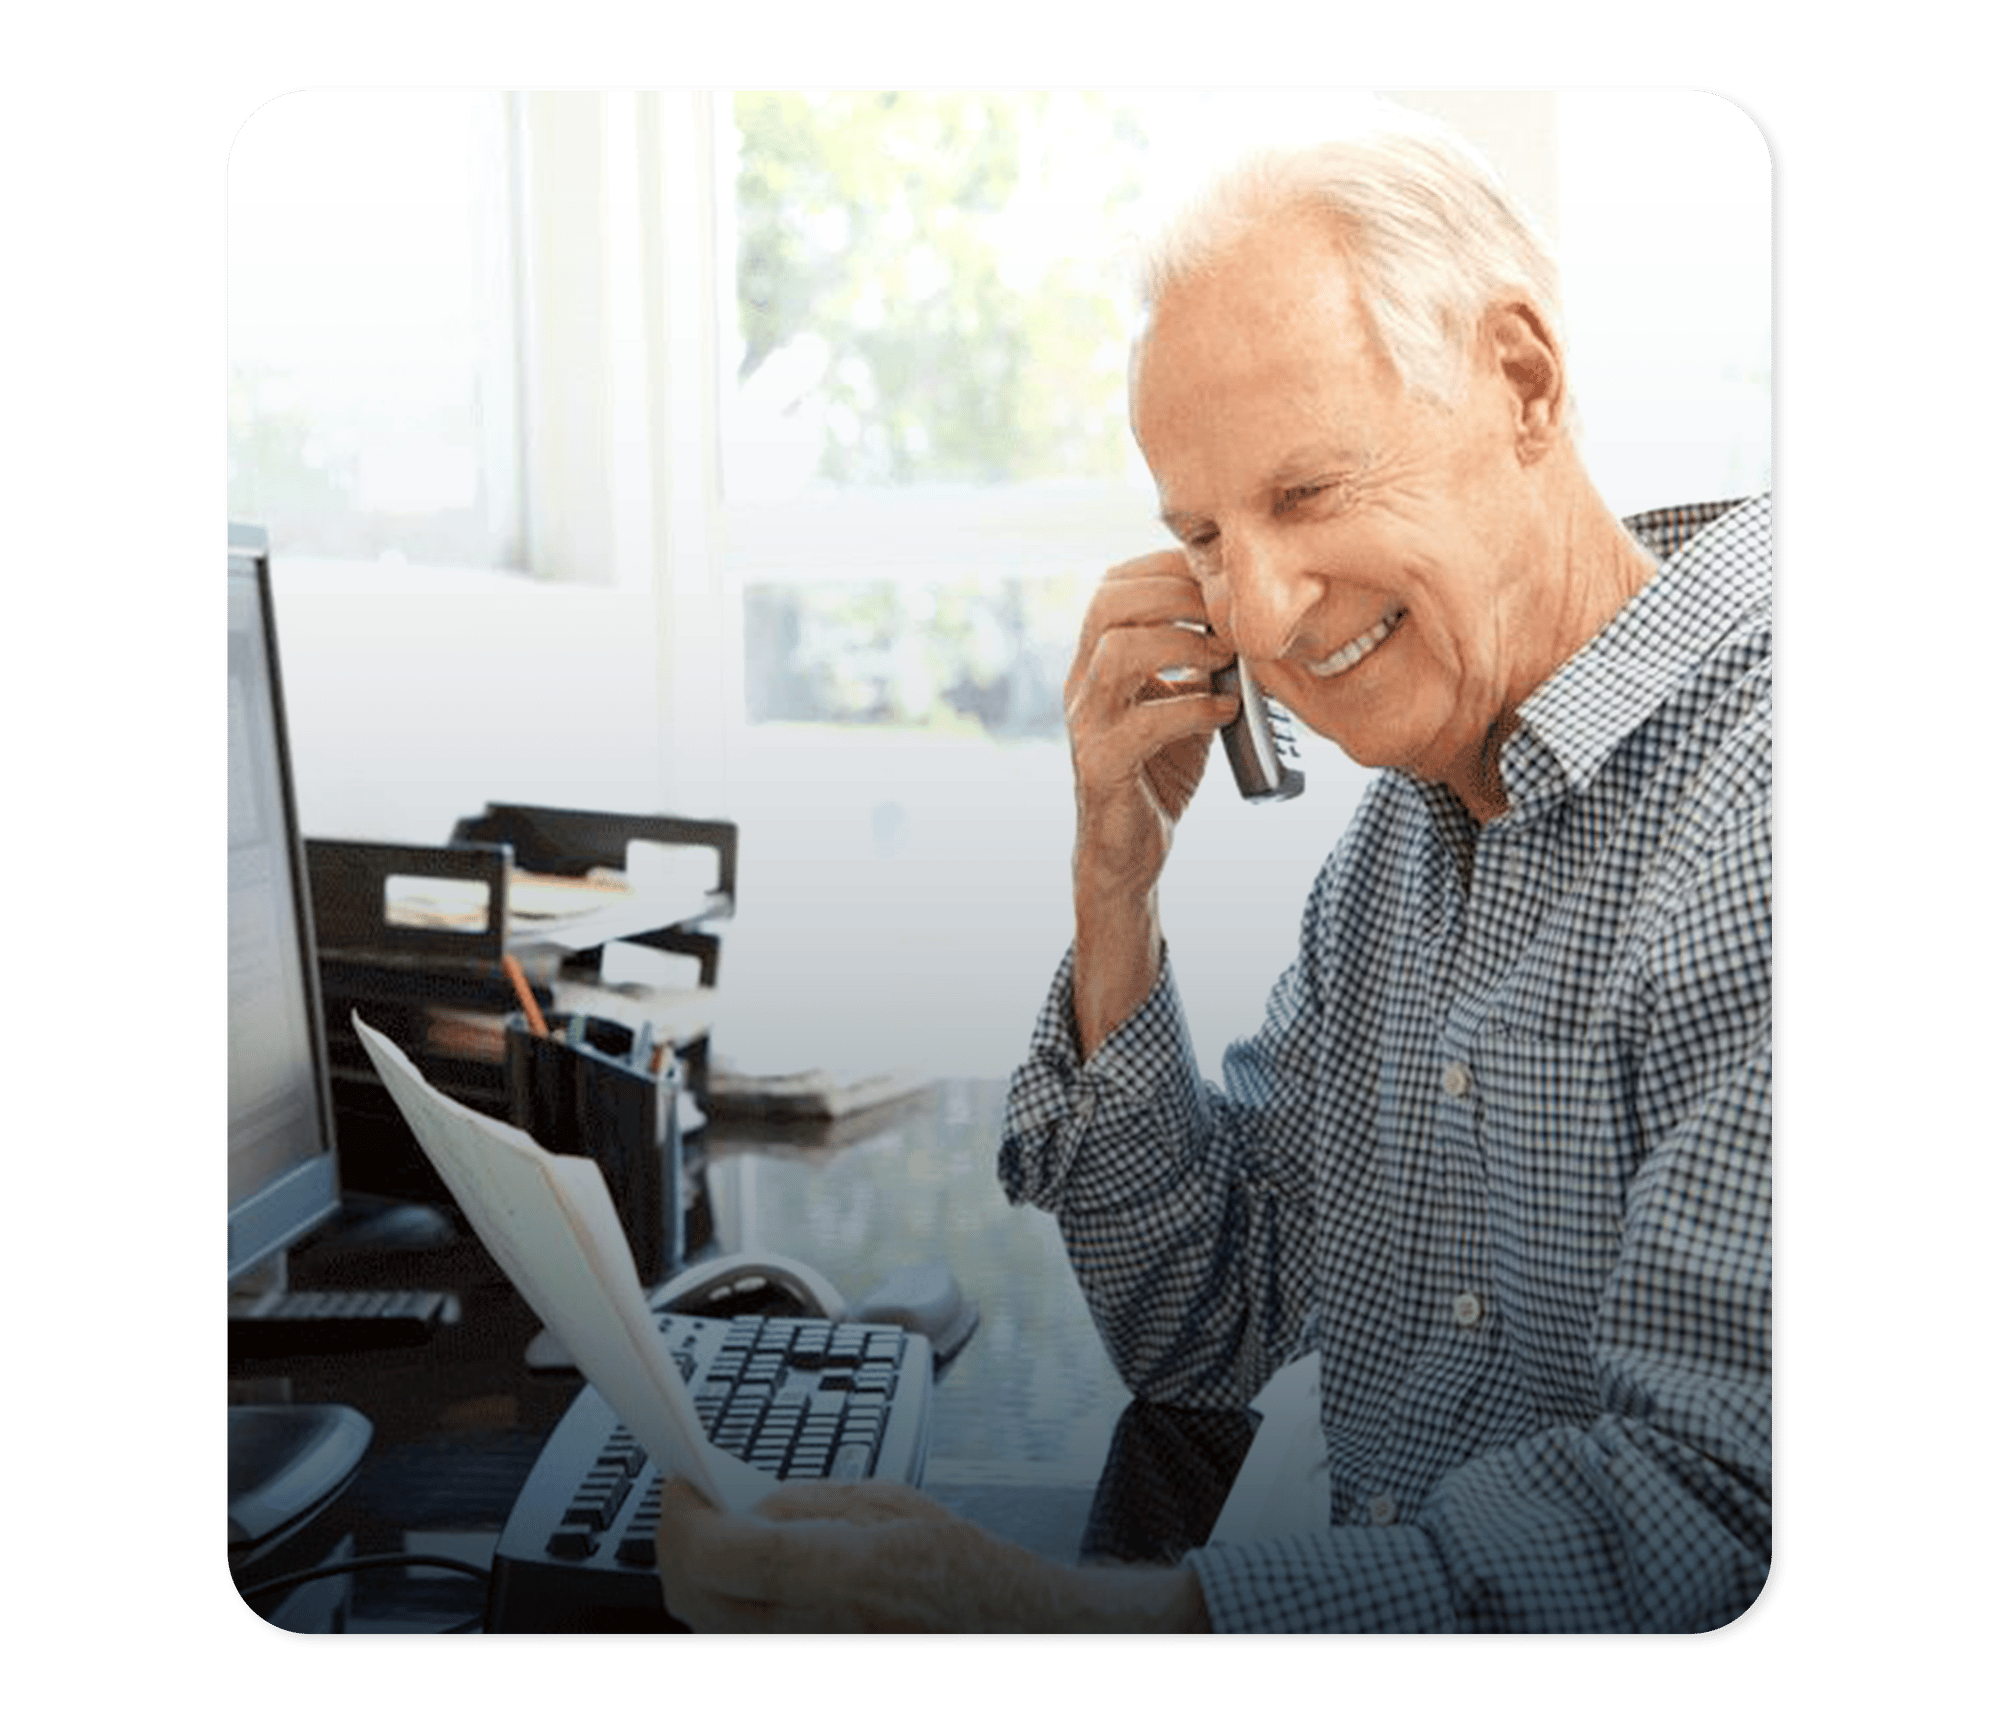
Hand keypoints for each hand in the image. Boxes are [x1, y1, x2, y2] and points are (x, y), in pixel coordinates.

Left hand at [654, 1476, 1205, 1635]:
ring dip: (694, 1571)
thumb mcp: (887, 1504)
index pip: (721, 1555)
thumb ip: (807, 1505)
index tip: (683, 1481)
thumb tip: (740, 1503)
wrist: (1006, 1628)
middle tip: (688, 1499)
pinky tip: (740, 1569)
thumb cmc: (963, 1569)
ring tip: (713, 1526)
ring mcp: (806, 1658)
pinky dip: (722, 1601)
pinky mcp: (804, 1668)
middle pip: (694, 1598)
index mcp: (842, 1575)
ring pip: (706, 1624)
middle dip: (674, 1541)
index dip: (683, 1515)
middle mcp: (814, 1631)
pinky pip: (736, 1639)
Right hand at [1063, 551, 1238, 1050]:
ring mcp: (1088, 725)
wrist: (1131, 848)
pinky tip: (1224, 711)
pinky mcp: (1103, 766)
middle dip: (1175, 595)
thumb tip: (1249, 618)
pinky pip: (1143, 723)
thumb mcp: (1181, 699)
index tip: (1215, 575)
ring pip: (1119, 653)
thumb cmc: (1159, 768)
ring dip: (1182, 643)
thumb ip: (1200, 659)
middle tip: (1225, 613)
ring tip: (1224, 657)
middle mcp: (1082, 685)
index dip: (1164, 568)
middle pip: (1108, 604)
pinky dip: (1193, 709)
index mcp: (1095, 661)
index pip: (1113, 586)